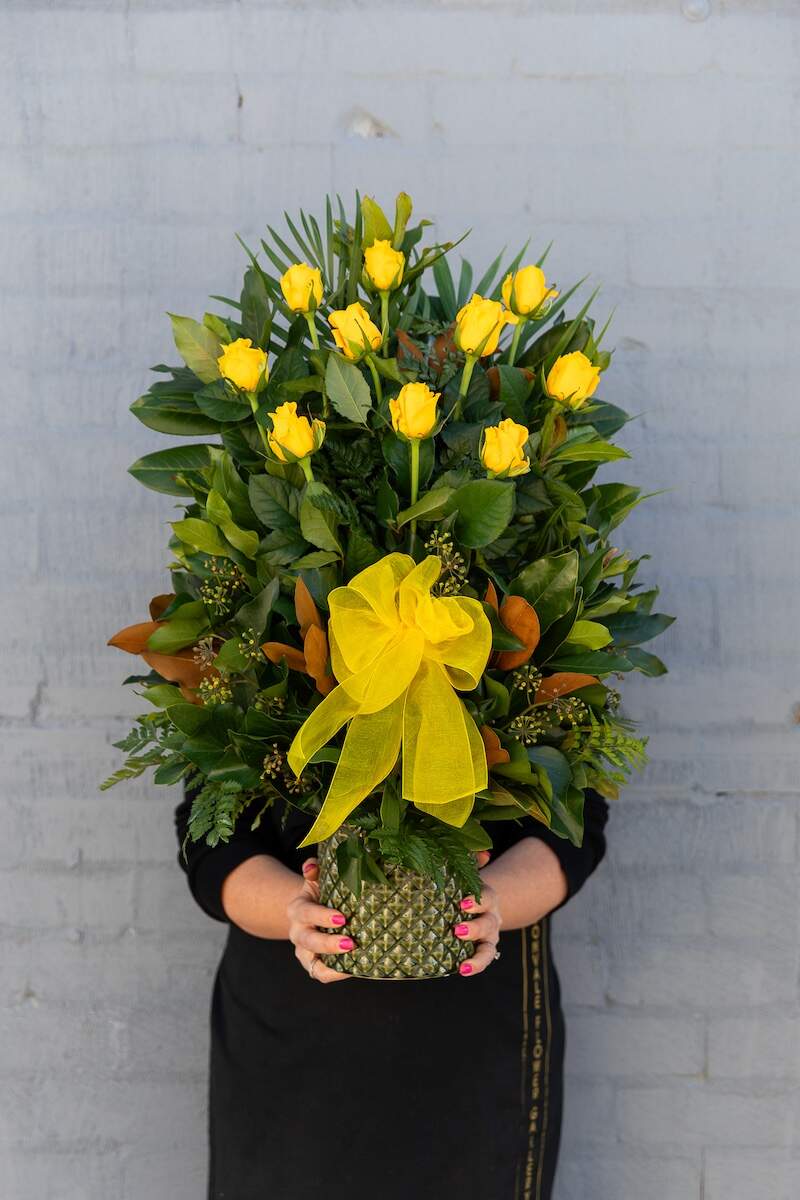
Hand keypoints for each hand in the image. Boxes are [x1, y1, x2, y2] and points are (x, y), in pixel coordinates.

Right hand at [286, 858, 352, 983]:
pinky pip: (319, 973)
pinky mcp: (312, 963)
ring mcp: (303, 950)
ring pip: (311, 961)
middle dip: (328, 943)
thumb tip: (311, 865)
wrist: (312, 911)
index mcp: (298, 908)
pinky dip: (334, 974)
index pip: (306, 913)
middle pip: (308, 940)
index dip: (322, 917)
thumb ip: (314, 870)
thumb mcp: (316, 880)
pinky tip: (353, 968)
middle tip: (350, 942)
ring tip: (352, 956)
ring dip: (331, 962)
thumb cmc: (321, 893)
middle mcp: (297, 931)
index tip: (342, 918)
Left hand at [453, 862, 501, 977]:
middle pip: (488, 923)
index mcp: (486, 896)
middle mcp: (491, 916)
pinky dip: (476, 966)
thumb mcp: (466, 872)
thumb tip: (483, 852)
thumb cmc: (464, 886)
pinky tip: (462, 970)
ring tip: (463, 964)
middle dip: (474, 928)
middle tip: (456, 930)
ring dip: (478, 956)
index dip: (476, 901)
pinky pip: (484, 960)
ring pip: (489, 947)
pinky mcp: (483, 950)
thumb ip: (472, 861)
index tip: (461, 903)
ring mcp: (489, 935)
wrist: (476, 903)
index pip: (487, 896)